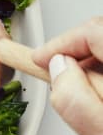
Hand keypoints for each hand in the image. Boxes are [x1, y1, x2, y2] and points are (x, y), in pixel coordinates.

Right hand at [32, 17, 102, 134]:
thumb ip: (76, 101)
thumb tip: (58, 71)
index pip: (94, 31)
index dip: (59, 44)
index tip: (38, 59)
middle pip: (102, 37)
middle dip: (77, 58)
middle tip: (57, 78)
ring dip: (92, 73)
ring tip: (88, 103)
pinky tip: (101, 103)